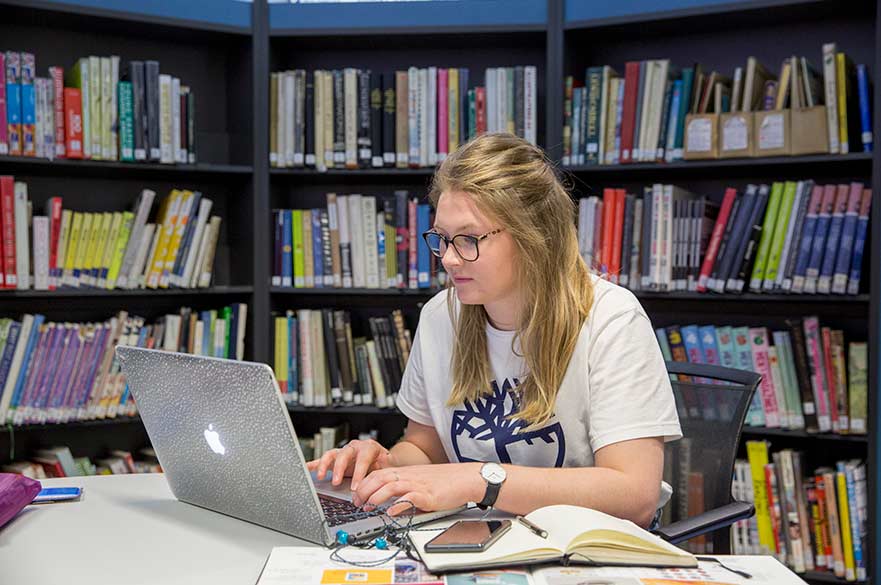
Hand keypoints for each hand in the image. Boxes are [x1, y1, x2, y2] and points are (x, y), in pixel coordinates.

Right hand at [305, 439, 391, 488]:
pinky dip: (313, 464)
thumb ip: (380, 476)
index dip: (358, 473)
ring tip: (320, 476)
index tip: (355, 487)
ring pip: (331, 455)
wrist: (385, 459)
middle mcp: (355, 447)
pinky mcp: (336, 459)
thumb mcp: (386, 469)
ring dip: (324, 465)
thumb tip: (376, 490)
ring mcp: (344, 452)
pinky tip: (305, 469)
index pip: (362, 459)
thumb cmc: (385, 464)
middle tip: (336, 482)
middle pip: (344, 455)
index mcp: (369, 448)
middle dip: (339, 469)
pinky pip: (322, 460)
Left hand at [352, 463, 482, 516]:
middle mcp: (409, 476)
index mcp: (406, 472)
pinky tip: (392, 511)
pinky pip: (410, 498)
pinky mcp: (428, 495)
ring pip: (391, 486)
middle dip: (364, 490)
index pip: (379, 474)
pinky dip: (398, 504)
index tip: (357, 494)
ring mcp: (418, 485)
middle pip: (380, 478)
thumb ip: (405, 489)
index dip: (364, 483)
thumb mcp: (421, 481)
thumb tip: (391, 503)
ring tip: (368, 506)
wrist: (466, 478)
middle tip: (356, 502)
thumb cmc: (446, 481)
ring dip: (376, 496)